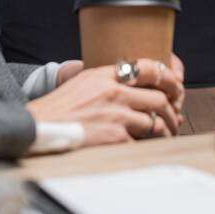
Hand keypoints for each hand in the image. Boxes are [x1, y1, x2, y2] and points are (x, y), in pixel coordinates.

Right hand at [25, 62, 182, 145]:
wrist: (39, 128)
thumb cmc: (58, 108)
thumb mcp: (83, 82)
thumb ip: (107, 80)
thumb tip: (133, 87)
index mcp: (105, 75)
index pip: (149, 67)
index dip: (168, 78)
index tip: (175, 86)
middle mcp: (113, 92)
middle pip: (159, 98)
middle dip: (171, 110)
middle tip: (174, 116)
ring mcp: (115, 115)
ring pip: (155, 122)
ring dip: (165, 130)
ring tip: (165, 133)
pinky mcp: (114, 137)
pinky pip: (141, 141)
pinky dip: (146, 145)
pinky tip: (146, 146)